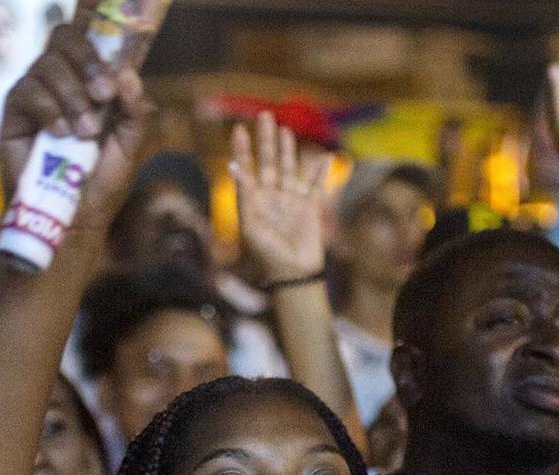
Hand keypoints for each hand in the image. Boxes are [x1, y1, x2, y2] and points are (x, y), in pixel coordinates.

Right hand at [0, 22, 155, 236]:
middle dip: (87, 64)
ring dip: (71, 96)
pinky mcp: (14, 113)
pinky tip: (61, 135)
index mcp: (89, 80)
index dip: (99, 51)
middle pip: (63, 38)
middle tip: (103, 97)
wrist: (75, 219)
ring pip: (47, 65)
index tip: (112, 87)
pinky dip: (48, 109)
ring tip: (84, 134)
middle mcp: (61, 79)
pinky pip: (27, 91)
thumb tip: (129, 75)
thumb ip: (135, 111)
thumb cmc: (101, 182)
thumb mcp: (130, 146)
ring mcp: (36, 93)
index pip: (87, 39)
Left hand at [231, 112, 328, 283]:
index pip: (247, 169)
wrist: (293, 274)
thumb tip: (235, 168)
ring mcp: (292, 201)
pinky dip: (321, 172)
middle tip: (264, 115)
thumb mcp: (250, 225)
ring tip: (284, 130)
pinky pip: (317, 186)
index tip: (239, 129)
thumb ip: (245, 196)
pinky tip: (324, 158)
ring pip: (290, 169)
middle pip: (269, 162)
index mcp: (254, 201)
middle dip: (266, 140)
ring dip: (288, 149)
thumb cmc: (267, 254)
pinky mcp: (311, 208)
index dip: (243, 149)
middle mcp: (272, 197)